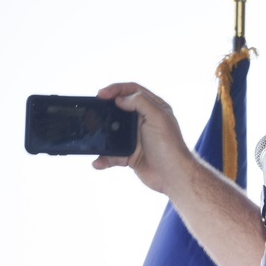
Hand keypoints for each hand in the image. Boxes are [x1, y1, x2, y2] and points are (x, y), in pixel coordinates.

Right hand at [92, 82, 193, 197]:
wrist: (173, 176)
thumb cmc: (170, 146)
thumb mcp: (158, 117)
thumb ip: (140, 102)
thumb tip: (119, 99)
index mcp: (154, 108)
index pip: (132, 91)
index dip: (116, 89)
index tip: (101, 94)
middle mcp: (144, 121)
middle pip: (119, 109)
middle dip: (105, 109)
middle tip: (92, 109)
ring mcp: (136, 138)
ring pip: (112, 132)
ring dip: (101, 136)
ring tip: (92, 135)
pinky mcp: (130, 154)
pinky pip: (112, 153)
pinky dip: (104, 158)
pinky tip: (98, 162)